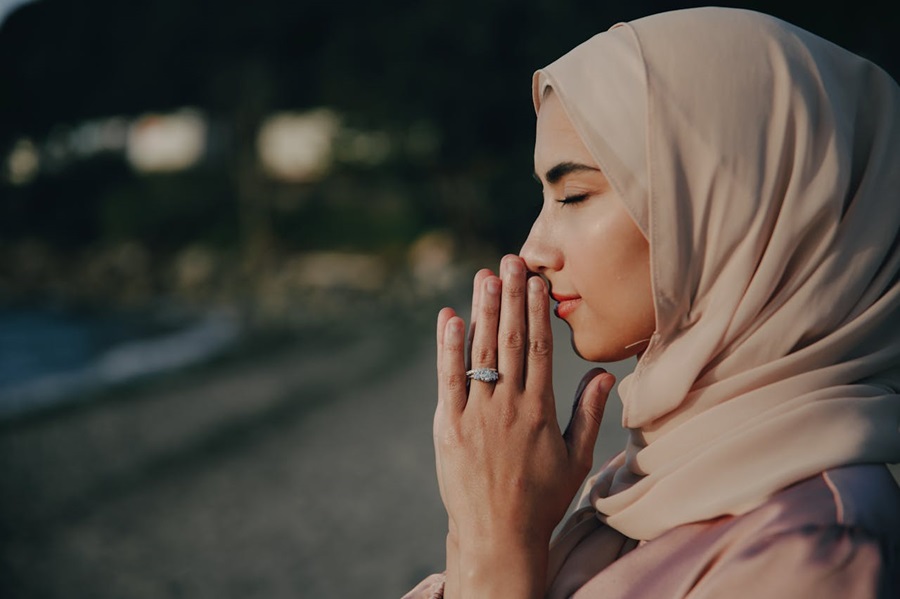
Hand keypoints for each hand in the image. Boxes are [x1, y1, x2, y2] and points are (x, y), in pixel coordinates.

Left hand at [434, 254, 615, 597]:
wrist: (499, 536)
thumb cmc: (541, 499)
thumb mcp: (576, 459)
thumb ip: (589, 413)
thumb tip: (604, 374)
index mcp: (541, 411)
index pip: (540, 349)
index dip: (538, 311)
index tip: (537, 280)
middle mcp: (510, 407)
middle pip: (511, 341)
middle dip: (511, 298)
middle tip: (510, 261)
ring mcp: (477, 415)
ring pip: (481, 353)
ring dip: (483, 311)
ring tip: (485, 276)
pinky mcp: (449, 427)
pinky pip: (448, 380)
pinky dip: (448, 348)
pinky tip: (449, 318)